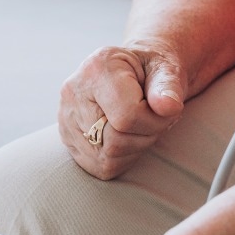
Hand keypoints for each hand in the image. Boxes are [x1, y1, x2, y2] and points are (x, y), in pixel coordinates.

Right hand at [58, 44, 186, 178]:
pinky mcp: (68, 139)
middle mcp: (73, 92)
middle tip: (155, 118)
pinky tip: (128, 135)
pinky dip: (122, 157)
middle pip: (114, 141)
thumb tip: (169, 107)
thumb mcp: (166, 68)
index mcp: (97, 68)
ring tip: (141, 124)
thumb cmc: (151, 69)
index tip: (166, 109)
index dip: (155, 121)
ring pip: (107, 158)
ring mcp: (66, 118)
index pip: (126, 117)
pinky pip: (100, 166)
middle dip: (146, 135)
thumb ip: (168, 86)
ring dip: (134, 148)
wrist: (134, 70)